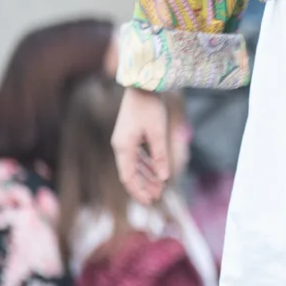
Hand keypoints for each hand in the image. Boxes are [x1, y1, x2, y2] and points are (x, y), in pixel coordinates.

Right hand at [111, 88, 169, 204]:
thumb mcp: (158, 132)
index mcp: (123, 147)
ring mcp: (125, 140)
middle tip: (157, 197)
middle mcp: (120, 145)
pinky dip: (146, 164)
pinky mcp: (131, 134)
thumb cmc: (150, 106)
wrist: (142, 83)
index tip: (150, 201)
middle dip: (144, 186)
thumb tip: (164, 178)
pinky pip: (137, 155)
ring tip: (159, 187)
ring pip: (134, 165)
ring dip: (146, 176)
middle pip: (130, 173)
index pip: (128, 177)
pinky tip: (157, 171)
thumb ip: (160, 156)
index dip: (138, 191)